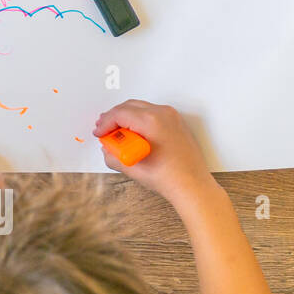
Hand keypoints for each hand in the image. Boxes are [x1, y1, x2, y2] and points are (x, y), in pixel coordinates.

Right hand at [93, 99, 215, 205]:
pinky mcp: (176, 123)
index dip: (105, 124)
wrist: (193, 186)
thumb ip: (112, 154)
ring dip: (126, 118)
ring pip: (140, 108)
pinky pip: (152, 113)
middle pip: (129, 106)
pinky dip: (139, 120)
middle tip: (105, 131)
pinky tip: (134, 134)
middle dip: (113, 118)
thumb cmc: (170, 178)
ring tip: (118, 134)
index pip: (119, 113)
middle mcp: (163, 114)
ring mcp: (172, 117)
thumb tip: (108, 148)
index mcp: (151, 121)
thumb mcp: (131, 167)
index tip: (99, 133)